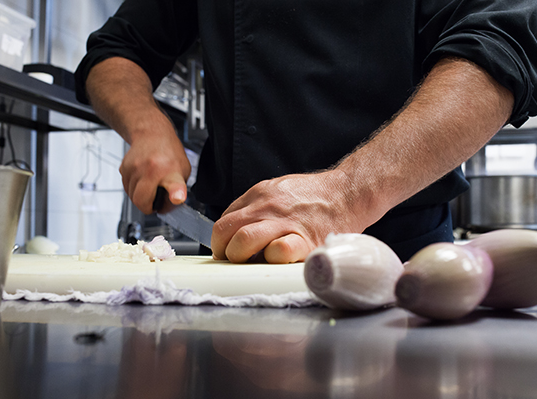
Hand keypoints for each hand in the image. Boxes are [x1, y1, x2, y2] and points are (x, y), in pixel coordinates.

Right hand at [119, 114, 190, 213]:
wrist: (152, 132)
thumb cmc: (169, 152)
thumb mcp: (183, 171)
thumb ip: (177, 190)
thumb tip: (167, 208)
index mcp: (171, 172)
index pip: (174, 186)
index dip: (176, 194)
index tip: (177, 198)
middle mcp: (152, 170)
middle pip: (140, 201)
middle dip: (146, 207)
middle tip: (154, 203)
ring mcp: (135, 168)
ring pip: (131, 196)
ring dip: (140, 196)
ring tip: (150, 185)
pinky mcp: (124, 168)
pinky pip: (126, 187)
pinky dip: (133, 188)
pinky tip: (142, 178)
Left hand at [211, 170, 366, 262]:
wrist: (348, 192)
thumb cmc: (314, 196)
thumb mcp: (278, 190)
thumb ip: (256, 207)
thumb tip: (236, 230)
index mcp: (259, 195)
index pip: (224, 221)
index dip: (222, 241)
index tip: (228, 252)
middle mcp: (267, 207)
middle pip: (225, 231)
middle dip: (225, 252)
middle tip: (236, 261)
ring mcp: (285, 222)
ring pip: (244, 241)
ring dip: (242, 258)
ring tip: (254, 263)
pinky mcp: (305, 239)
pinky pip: (279, 251)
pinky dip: (273, 260)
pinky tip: (278, 261)